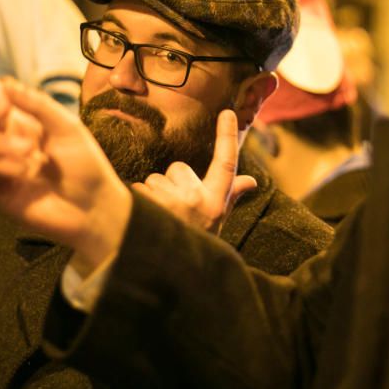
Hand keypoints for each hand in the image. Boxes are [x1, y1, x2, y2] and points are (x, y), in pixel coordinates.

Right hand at [0, 55, 132, 273]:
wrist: (94, 206)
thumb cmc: (86, 165)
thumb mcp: (67, 127)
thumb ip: (37, 105)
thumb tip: (4, 83)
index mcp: (27, 120)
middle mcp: (11, 139)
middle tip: (2, 106)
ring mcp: (3, 165)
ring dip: (2, 143)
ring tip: (30, 153)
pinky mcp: (0, 190)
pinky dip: (5, 166)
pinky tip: (28, 173)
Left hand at [131, 110, 256, 233]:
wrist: (169, 275)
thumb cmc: (194, 241)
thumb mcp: (216, 222)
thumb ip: (230, 196)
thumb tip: (251, 181)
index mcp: (215, 202)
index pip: (225, 164)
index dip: (227, 137)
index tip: (228, 113)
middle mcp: (197, 200)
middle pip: (177, 169)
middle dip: (172, 184)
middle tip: (173, 209)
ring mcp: (172, 203)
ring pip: (155, 179)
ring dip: (154, 194)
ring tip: (158, 216)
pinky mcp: (147, 205)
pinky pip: (138, 188)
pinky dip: (137, 200)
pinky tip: (144, 217)